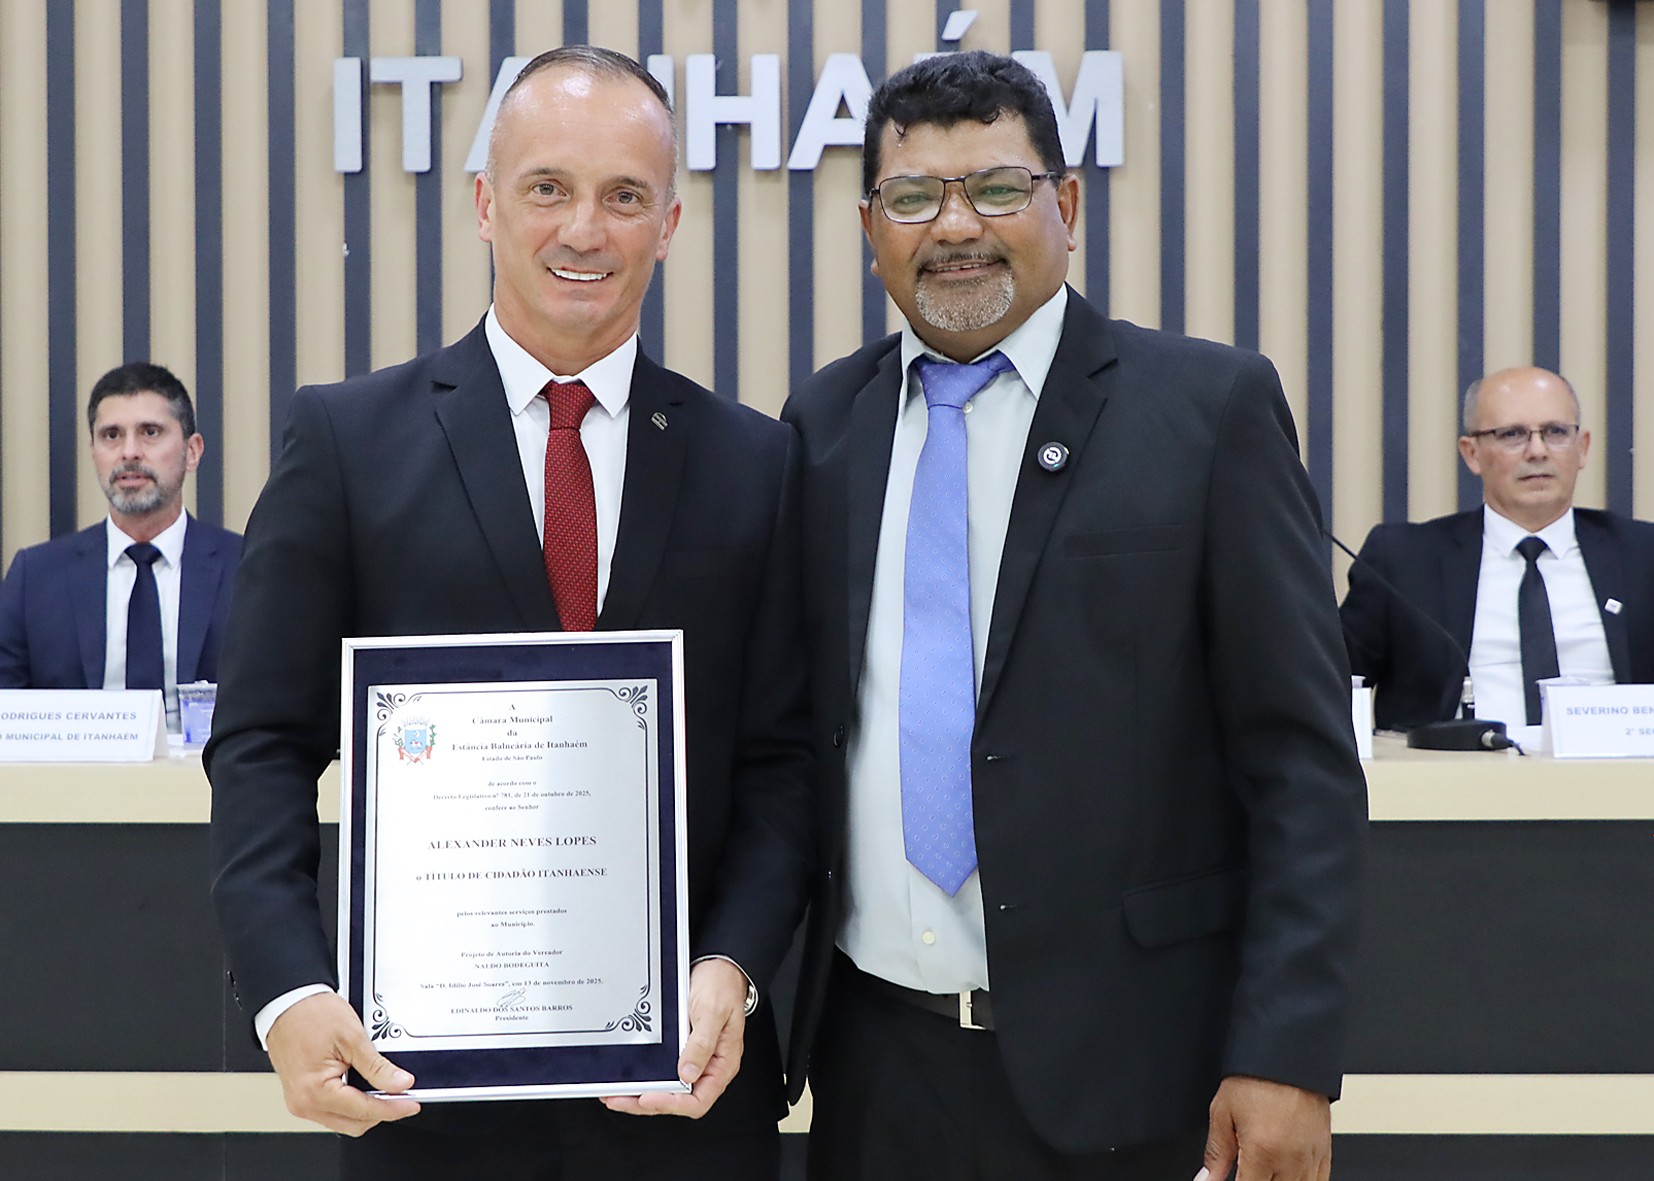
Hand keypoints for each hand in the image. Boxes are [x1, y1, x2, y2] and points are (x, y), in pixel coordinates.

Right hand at [265, 991, 420, 1135]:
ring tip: (386, 1089)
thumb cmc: (310, 1014)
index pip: (364, 1110)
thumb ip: (378, 1066)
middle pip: (354, 1124)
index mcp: (315, 1092)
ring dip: (366, 1109)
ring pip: (344, 1121)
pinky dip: (352, 1103)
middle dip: (381, 1112)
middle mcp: (304, 1103)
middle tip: (403, 1097)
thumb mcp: (353, 1037)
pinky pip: (332, 1110)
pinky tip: (365, 1087)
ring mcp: (300, 1102)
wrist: (287, 1003)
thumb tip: (400, 1084)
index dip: (394, 1108)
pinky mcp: (302, 1096)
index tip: (412, 1104)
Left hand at [600, 958, 748, 1117]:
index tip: (648, 1097)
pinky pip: (663, 1072)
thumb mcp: (712, 1012)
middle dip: (645, 1103)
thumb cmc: (722, 986)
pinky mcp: (681, 1050)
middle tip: (619, 1099)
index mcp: (722, 1064)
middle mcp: (707, 1066)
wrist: (718, 965)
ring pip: (667, 1088)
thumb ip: (701, 1044)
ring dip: (640, 1093)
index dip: (671, 1103)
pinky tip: (628, 1076)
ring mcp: (693, 1059)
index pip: (698, 1100)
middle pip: (677, 1099)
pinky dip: (644, 1077)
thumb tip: (688, 1073)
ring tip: (616, 1094)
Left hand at [1198, 1075, 1330, 1180]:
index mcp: (1262, 1151)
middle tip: (1245, 1168)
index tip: (1227, 1179)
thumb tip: (1207, 1178)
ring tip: (1263, 1168)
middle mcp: (1290, 1160)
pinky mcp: (1324, 1152)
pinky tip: (1285, 1175)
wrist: (1289, 1055)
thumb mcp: (1223, 1111)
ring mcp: (1310, 1159)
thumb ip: (1216, 1152)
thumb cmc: (1257, 1077)